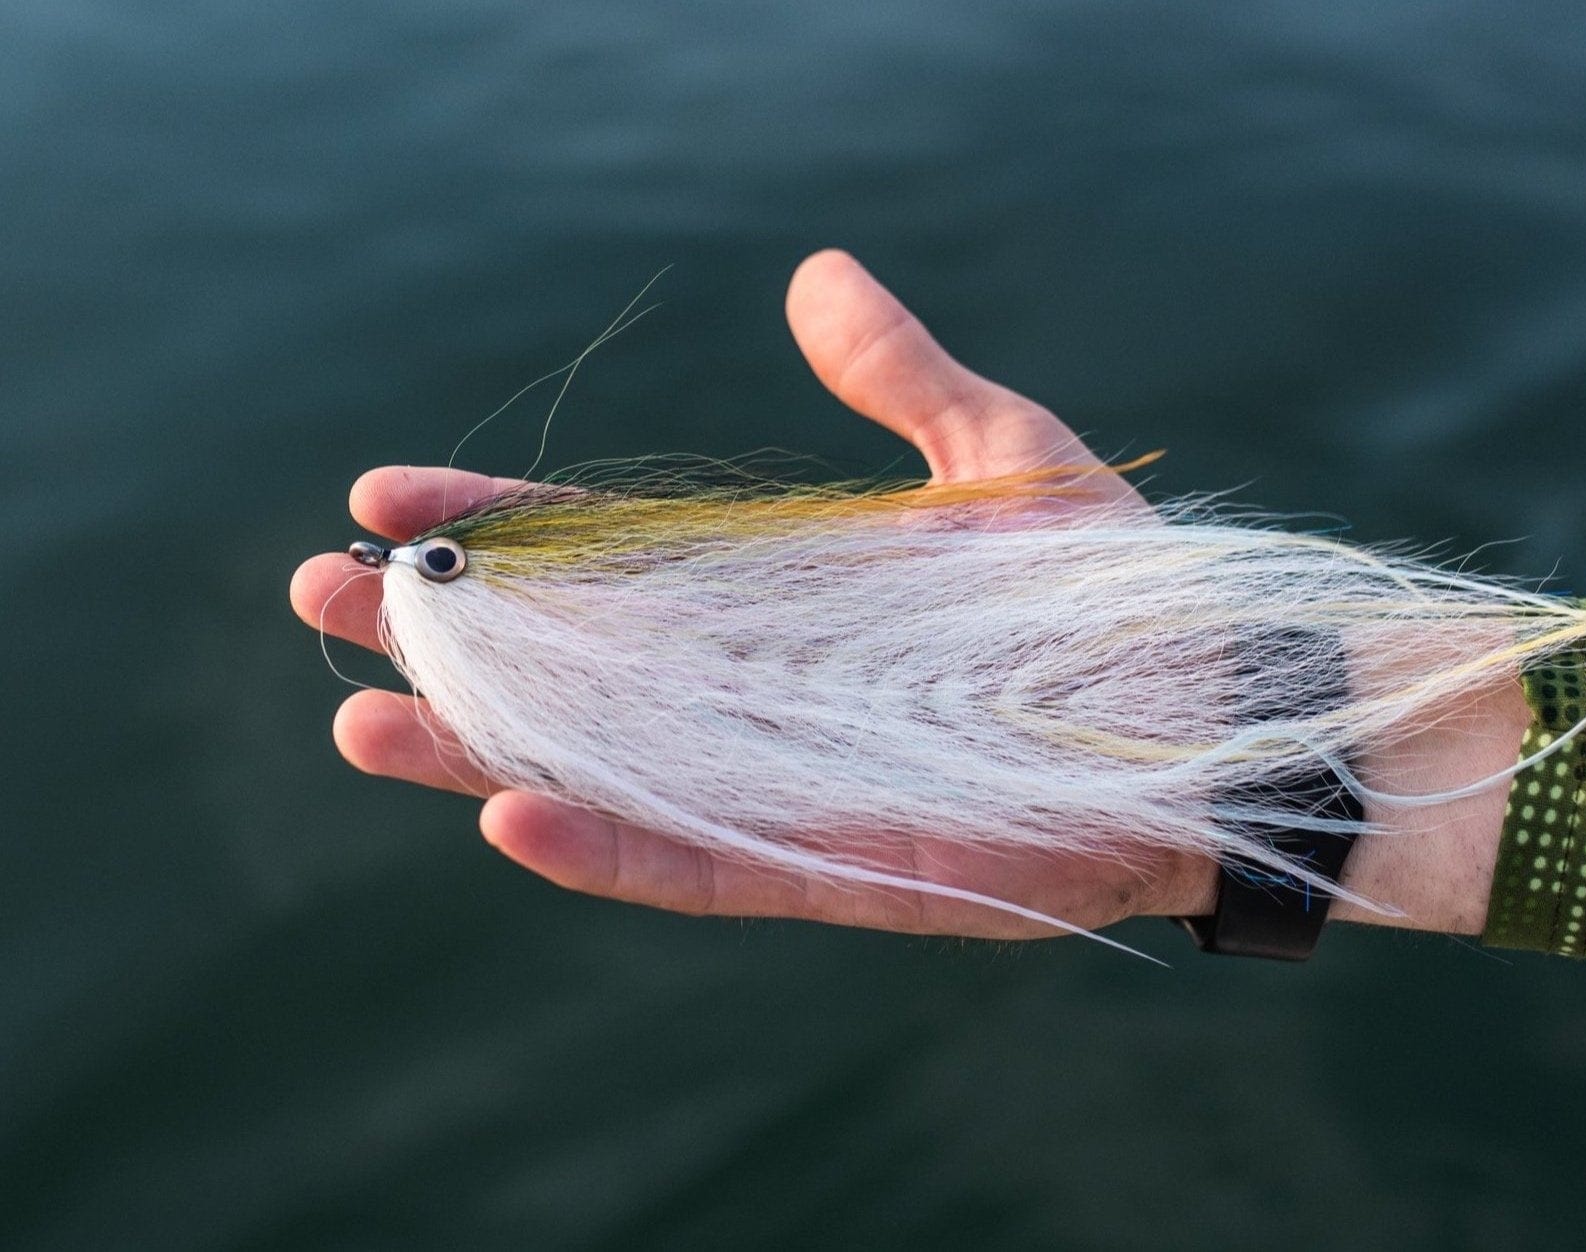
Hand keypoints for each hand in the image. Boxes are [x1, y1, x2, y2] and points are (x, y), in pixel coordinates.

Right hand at [291, 249, 1221, 939]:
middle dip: (448, 640)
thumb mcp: (996, 459)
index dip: (497, 530)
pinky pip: (702, 865)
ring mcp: (787, 788)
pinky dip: (609, 850)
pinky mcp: (837, 867)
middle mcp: (759, 697)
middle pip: (571, 670)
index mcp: (779, 600)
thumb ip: (901, 379)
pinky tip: (508, 819)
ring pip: (607, 775)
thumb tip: (816, 274)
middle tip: (320, 598)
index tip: (383, 498)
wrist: (1216, 714)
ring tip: (362, 721)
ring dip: (483, 755)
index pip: (605, 562)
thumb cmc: (1113, 592)